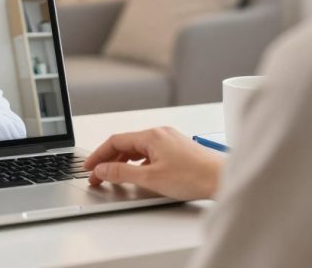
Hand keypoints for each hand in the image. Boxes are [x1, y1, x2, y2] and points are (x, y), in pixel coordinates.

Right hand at [83, 127, 224, 200]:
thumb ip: (122, 173)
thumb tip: (102, 170)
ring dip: (123, 162)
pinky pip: (151, 153)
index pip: (115, 141)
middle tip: (97, 176)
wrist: (223, 179)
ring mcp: (170, 140)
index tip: (88, 167)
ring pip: (139, 149)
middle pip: (126, 144)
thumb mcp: (150, 178)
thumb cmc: (194, 176)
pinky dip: (138, 162)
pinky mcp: (178, 150)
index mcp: (151, 135)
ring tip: (114, 177)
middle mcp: (160, 133)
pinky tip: (138, 174)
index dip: (98, 155)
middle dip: (109, 160)